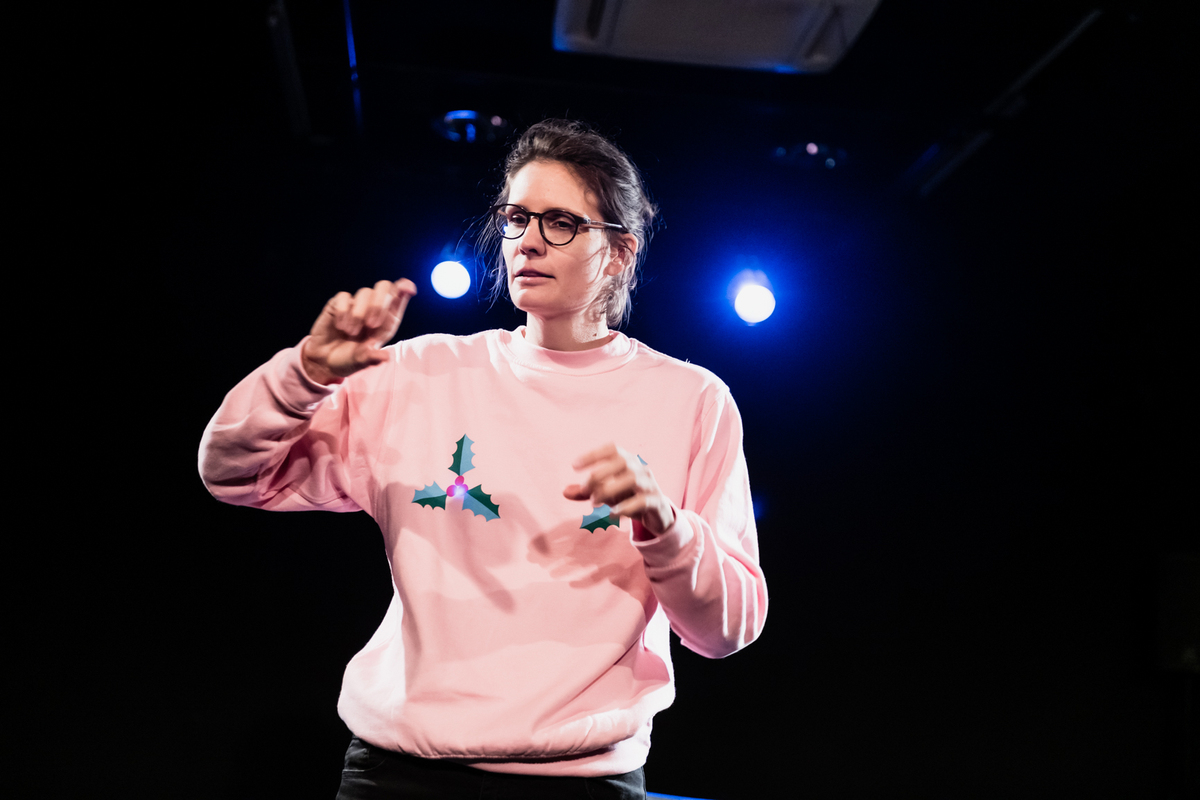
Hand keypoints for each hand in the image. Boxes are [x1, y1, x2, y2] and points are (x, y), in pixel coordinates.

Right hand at [301, 279, 416, 383]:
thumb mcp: (361, 362)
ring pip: (365, 292)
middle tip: (371, 325)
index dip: (405, 288)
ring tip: (351, 332)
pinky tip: (340, 326)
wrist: (324, 361)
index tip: (408, 289)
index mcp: (387, 320)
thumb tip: (385, 357)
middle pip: (384, 287)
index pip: (399, 297)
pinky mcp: (338, 303)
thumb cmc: (349, 359)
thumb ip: (372, 358)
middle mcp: (373, 308)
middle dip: (380, 304)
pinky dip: (343, 311)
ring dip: (358, 314)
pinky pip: (344, 296)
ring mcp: (356, 304)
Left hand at [564, 444, 675, 537]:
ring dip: (609, 490)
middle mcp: (640, 468)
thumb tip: (564, 492)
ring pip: (632, 479)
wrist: (657, 513)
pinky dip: (624, 507)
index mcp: (628, 461)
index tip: (574, 466)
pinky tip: (610, 514)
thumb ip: (586, 492)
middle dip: (599, 474)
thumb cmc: (628, 497)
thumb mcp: (606, 493)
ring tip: (594, 502)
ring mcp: (650, 484)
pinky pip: (642, 501)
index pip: (612, 449)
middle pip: (622, 461)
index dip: (593, 454)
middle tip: (584, 489)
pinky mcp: (656, 501)